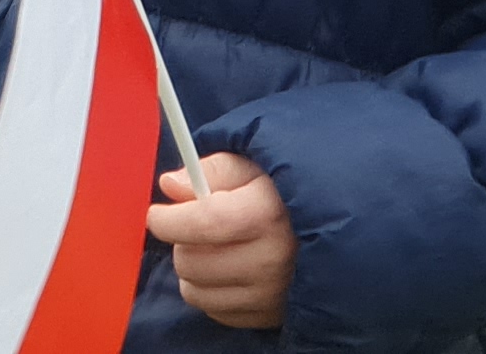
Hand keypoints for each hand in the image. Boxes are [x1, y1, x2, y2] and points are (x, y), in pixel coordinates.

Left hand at [150, 151, 293, 329]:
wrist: (328, 230)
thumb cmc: (278, 195)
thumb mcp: (250, 168)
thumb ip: (210, 171)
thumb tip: (170, 186)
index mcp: (267, 215)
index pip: (203, 223)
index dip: (168, 221)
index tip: (157, 215)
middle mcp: (272, 260)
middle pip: (190, 261)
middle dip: (182, 242)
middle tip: (196, 230)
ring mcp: (271, 295)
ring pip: (194, 291)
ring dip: (194, 269)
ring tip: (214, 249)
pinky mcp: (268, 318)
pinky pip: (213, 311)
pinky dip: (211, 292)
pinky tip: (229, 272)